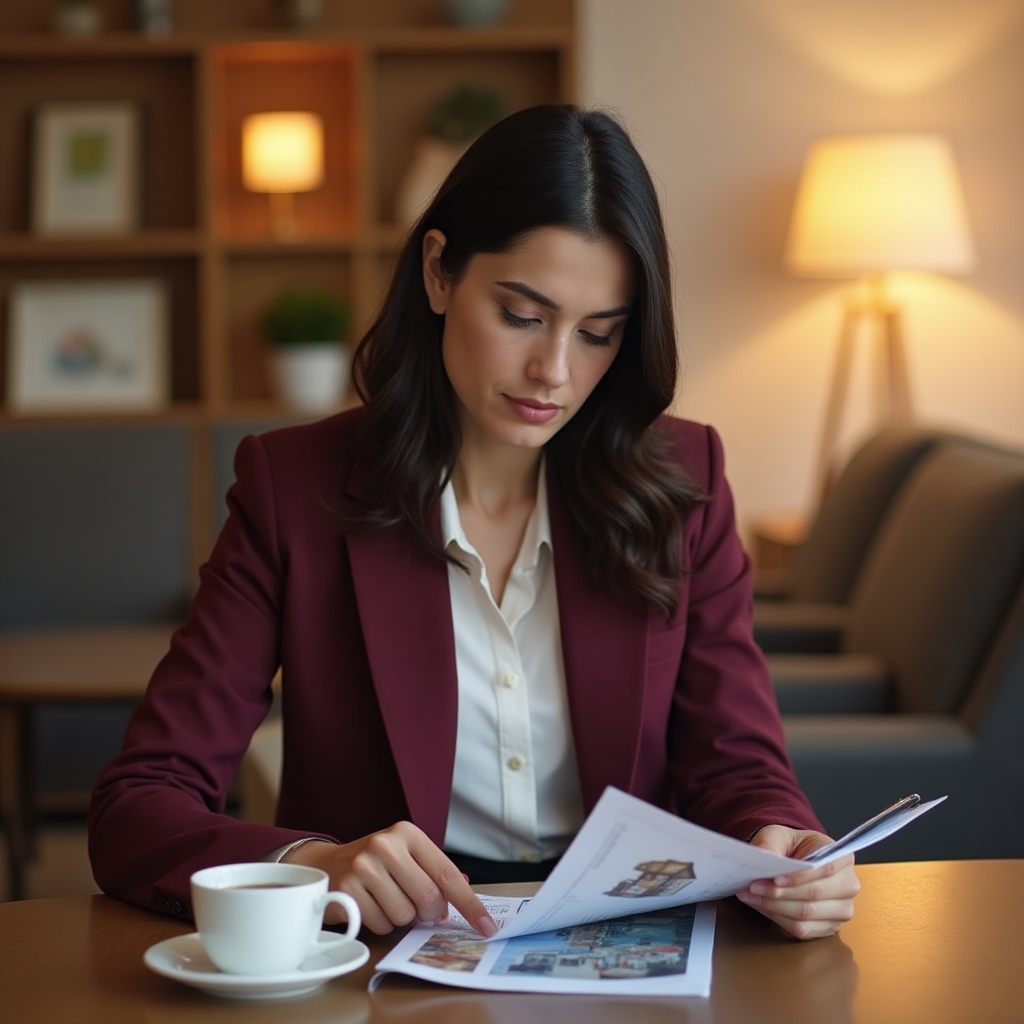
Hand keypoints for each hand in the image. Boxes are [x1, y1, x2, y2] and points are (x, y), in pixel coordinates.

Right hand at [282, 822, 497, 937]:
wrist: (327, 864)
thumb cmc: (376, 863)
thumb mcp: (406, 856)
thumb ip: (434, 871)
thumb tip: (465, 887)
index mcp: (408, 834)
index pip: (446, 873)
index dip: (469, 903)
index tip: (486, 925)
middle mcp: (386, 845)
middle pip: (428, 897)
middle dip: (429, 912)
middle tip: (419, 909)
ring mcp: (364, 866)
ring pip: (404, 915)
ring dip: (401, 918)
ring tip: (386, 900)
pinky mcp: (346, 889)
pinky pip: (380, 924)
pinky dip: (380, 923)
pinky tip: (370, 906)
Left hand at [734, 825, 859, 939]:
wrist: (794, 862)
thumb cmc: (791, 847)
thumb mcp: (779, 835)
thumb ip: (771, 842)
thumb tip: (765, 854)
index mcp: (843, 857)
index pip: (825, 869)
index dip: (799, 876)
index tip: (774, 878)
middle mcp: (848, 885)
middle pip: (815, 894)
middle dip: (780, 893)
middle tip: (753, 887)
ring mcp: (842, 910)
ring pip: (807, 914)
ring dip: (775, 907)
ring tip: (752, 896)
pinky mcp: (829, 928)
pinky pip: (802, 929)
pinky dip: (778, 919)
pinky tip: (761, 907)